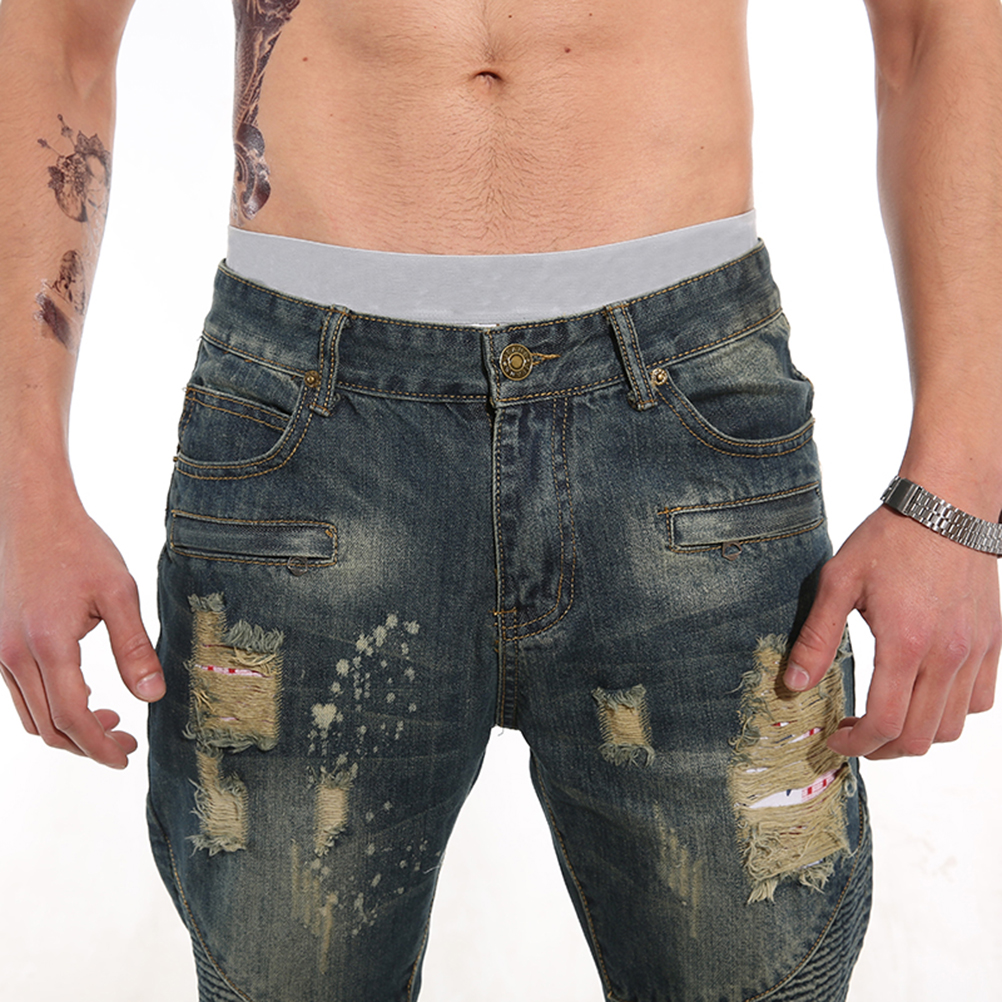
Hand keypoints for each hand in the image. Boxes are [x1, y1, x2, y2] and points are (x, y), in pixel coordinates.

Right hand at [0, 498, 163, 767]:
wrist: (31, 515)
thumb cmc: (78, 547)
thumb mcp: (119, 593)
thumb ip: (134, 648)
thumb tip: (153, 696)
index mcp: (47, 645)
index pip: (72, 718)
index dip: (100, 747)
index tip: (126, 757)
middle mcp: (13, 655)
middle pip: (48, 727)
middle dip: (88, 745)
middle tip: (127, 742)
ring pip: (31, 716)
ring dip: (68, 729)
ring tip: (111, 720)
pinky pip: (20, 694)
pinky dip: (50, 708)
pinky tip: (84, 695)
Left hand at [785, 505, 999, 759]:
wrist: (947, 507)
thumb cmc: (890, 540)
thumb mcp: (838, 582)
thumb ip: (816, 639)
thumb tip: (793, 685)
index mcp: (906, 643)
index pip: (885, 723)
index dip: (856, 744)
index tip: (834, 740)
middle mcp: (948, 655)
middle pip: (921, 737)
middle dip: (881, 749)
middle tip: (854, 736)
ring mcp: (976, 651)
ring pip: (953, 726)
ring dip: (917, 734)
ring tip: (886, 719)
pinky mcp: (993, 642)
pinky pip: (979, 701)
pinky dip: (950, 712)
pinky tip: (922, 695)